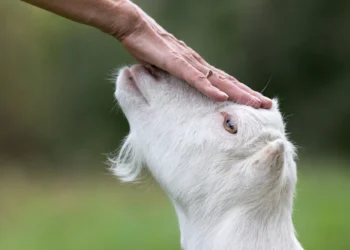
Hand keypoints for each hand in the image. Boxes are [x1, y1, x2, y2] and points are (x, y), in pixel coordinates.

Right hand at [117, 2, 271, 108]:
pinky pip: (195, 78)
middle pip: (228, 82)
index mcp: (198, 68)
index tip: (255, 103)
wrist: (135, 27)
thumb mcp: (164, 69)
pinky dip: (209, 89)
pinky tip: (221, 98)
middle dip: (249, 95)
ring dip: (237, 93)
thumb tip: (175, 91)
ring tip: (256, 104)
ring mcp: (190, 63)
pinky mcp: (177, 63)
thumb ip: (174, 78)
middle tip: (268, 106)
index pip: (224, 82)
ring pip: (218, 81)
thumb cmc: (149, 47)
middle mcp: (199, 65)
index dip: (240, 92)